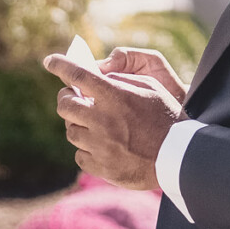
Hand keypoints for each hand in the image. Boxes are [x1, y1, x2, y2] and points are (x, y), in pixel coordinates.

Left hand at [45, 54, 183, 188]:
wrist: (179, 157)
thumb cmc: (168, 118)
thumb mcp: (151, 88)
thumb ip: (121, 81)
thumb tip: (97, 78)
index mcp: (115, 97)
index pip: (78, 76)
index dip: (60, 65)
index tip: (50, 61)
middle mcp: (103, 120)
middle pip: (65, 105)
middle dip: (67, 99)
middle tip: (76, 98)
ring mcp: (100, 146)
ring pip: (70, 131)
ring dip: (78, 124)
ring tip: (94, 125)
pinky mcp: (101, 167)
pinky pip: (79, 155)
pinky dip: (86, 148)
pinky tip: (102, 146)